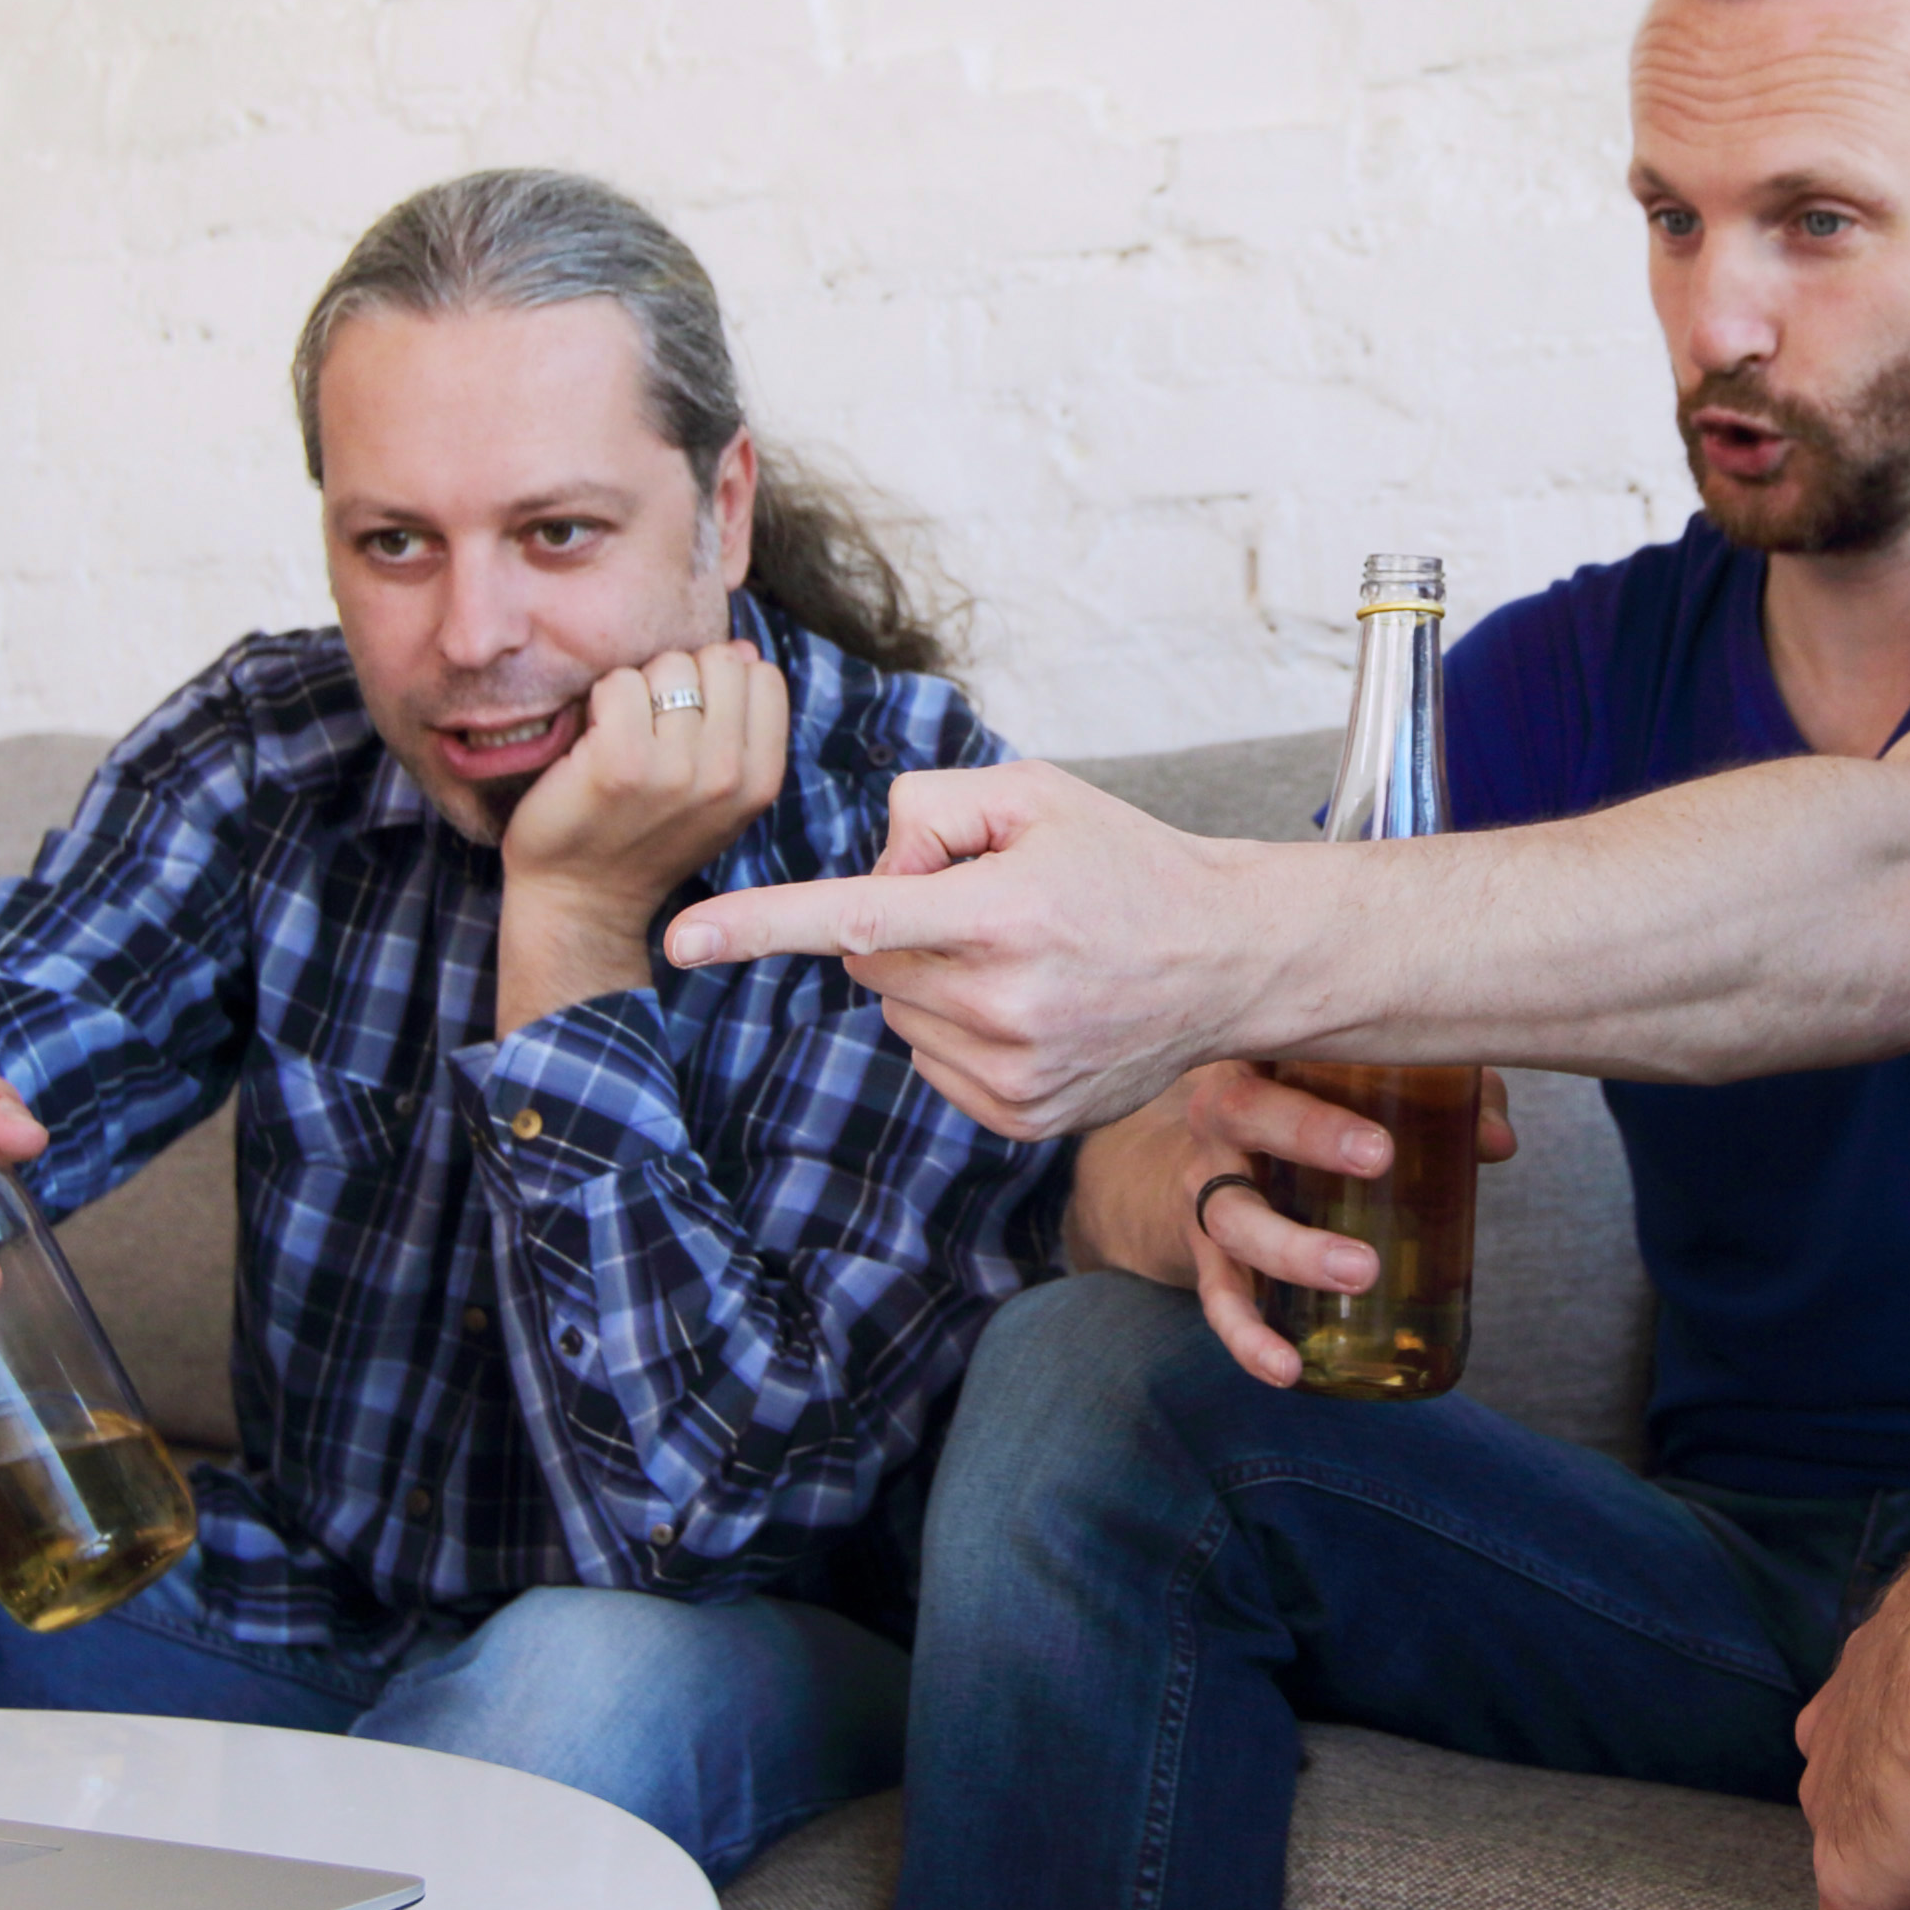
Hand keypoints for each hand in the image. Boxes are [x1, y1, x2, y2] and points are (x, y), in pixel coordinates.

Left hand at [497, 640, 790, 1029]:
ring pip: (669, 665)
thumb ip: (741, 725)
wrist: (583, 900)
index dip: (722, 681)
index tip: (691, 716)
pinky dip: (601, 699)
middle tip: (653, 722)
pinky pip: (620, 682)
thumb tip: (743, 647)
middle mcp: (729, 775)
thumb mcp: (718, 792)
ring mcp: (676, 769)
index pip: (763, 676)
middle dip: (682, 677)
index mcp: (762, 779)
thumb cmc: (646, 834)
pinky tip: (594, 736)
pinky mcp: (620, 762)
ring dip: (639, 687)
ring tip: (623, 732)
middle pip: (719, 659)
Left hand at [663, 760, 1267, 1138]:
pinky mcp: (1020, 1116)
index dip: (758, 927)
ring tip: (1025, 958)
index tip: (680, 943)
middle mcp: (1004, 1001)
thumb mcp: (1035, 792)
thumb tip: (875, 871)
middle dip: (903, 924)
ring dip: (931, 981)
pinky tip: (1029, 1007)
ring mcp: (1013, 1071)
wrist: (1229, 959)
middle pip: (869, 960)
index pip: (855, 917)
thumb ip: (930, 802)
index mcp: (1002, 912)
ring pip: (897, 1015)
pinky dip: (958, 1031)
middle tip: (992, 905)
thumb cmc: (1124, 862)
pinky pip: (932, 1063)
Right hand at [1068, 1060, 1517, 1384]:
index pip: (1276, 1045)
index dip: (1328, 1061)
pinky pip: (1218, 1296)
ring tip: (1361, 1272)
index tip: (1383, 1107)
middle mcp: (1217, 1118)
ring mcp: (1204, 1187)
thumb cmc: (1298, 1111)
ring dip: (1293, 1249)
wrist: (1194, 1168)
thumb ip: (1435, 1097)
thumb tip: (1498, 1140)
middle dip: (1311, 1135)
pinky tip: (1287, 1370)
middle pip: (1245, 1115)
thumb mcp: (1355, 1091)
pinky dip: (1247, 1337)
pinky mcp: (1202, 1252)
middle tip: (1380, 1160)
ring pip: (1234, 1216)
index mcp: (1258, 1061)